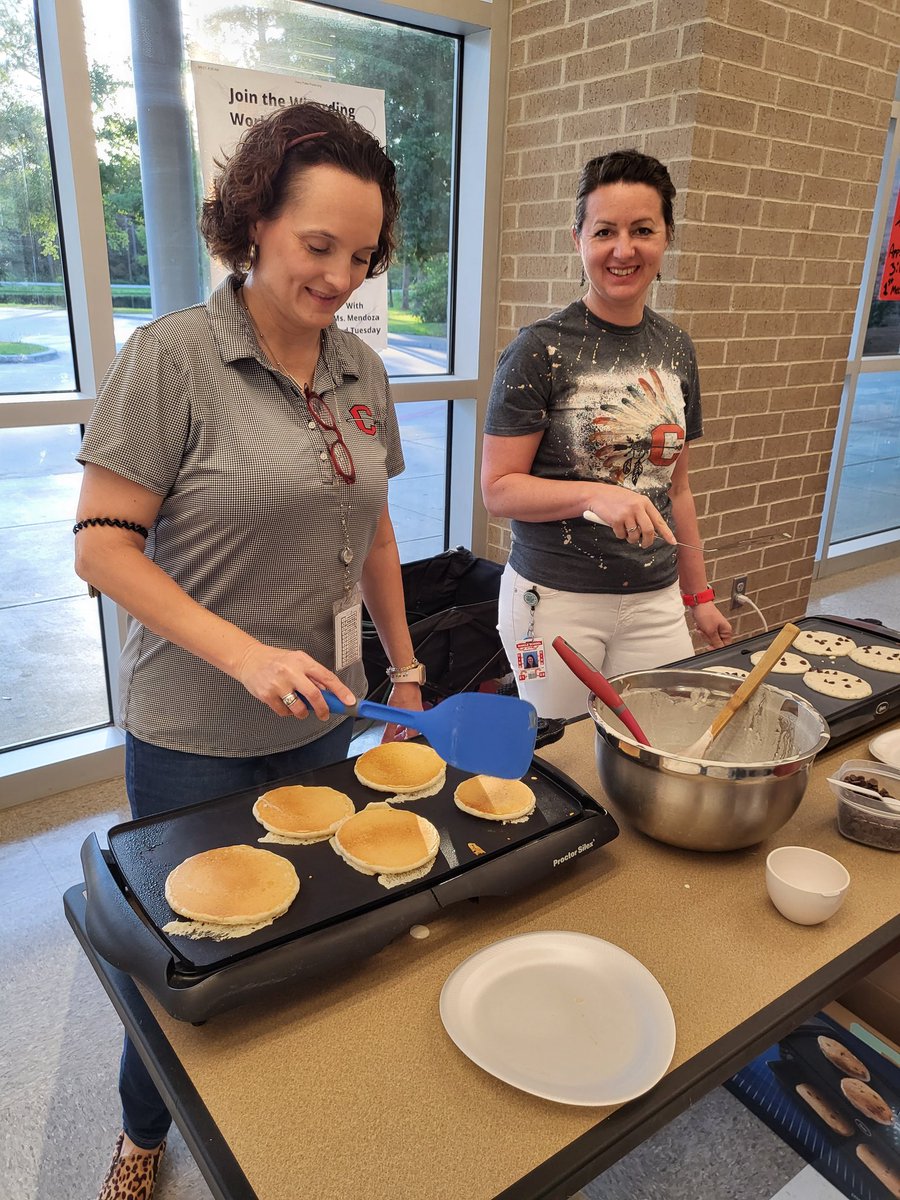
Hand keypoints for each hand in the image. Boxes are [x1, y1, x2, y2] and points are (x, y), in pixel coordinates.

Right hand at [234, 642, 355, 719]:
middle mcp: (291, 672)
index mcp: (302, 661)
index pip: (327, 677)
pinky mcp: (267, 695)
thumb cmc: (275, 660)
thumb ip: (312, 675)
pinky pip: (284, 712)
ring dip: (303, 713)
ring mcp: (278, 684)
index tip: (349, 701)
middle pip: (314, 695)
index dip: (340, 691)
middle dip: (323, 708)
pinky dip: (288, 712)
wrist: (248, 659)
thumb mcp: (296, 660)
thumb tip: (328, 693)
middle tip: (324, 714)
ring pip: (299, 708)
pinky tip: (285, 704)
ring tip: (300, 708)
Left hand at [381, 681, 423, 742]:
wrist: (406, 682)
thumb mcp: (392, 716)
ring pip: (410, 728)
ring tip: (393, 733)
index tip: (392, 746)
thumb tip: (385, 740)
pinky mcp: (416, 710)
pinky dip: (403, 724)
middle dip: (400, 739)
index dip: (400, 745)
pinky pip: (410, 722)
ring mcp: (418, 715)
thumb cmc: (403, 696)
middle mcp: (419, 722)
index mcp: (416, 725)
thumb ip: (389, 731)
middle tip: (391, 741)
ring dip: (401, 732)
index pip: (409, 740)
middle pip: (410, 735)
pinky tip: (397, 724)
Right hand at [585, 484, 674, 548]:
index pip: (659, 520)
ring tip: (625, 531)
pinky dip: (619, 535)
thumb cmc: (616, 498)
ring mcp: (626, 514)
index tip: (672, 542)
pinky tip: (615, 526)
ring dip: (630, 538)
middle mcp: (637, 507)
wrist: (597, 494)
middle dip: (648, 541)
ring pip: (634, 535)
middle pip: (648, 531)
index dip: (666, 533)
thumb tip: (652, 531)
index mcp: (645, 502)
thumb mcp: (633, 501)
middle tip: (644, 544)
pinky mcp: (616, 520)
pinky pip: (621, 535)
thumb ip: (643, 513)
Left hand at [690, 603, 732, 649]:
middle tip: (705, 631)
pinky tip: (700, 626)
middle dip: (707, 638)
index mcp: (727, 631)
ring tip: (702, 627)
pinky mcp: (708, 626)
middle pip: (715, 643)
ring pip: (709, 639)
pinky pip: (705, 634)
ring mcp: (715, 628)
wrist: (697, 604)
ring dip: (703, 634)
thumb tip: (719, 649)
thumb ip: (716, 642)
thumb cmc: (706, 613)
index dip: (716, 647)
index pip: (724, 645)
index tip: (709, 646)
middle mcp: (722, 629)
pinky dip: (701, 631)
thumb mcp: (711, 631)